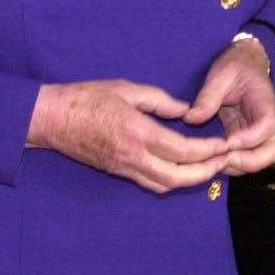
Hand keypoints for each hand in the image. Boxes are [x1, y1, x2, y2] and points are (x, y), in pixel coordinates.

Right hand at [28, 79, 231, 193]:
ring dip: (189, 180)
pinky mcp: (117, 171)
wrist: (51, 119)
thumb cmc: (87, 97)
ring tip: (209, 167)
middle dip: (205, 172)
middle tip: (223, 162)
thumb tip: (185, 110)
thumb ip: (160, 100)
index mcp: (137, 133)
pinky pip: (150, 182)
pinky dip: (171, 180)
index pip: (181, 151)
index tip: (223, 145)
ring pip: (164, 185)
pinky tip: (182, 169)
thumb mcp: (127, 89)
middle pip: (177, 177)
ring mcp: (124, 167)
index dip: (207, 151)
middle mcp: (133, 156)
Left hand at [185, 37, 274, 175]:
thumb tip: (191, 118)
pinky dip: (234, 164)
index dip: (250, 139)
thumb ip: (208, 96)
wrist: (244, 62)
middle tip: (224, 160)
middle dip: (250, 161)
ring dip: (241, 166)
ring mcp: (257, 132)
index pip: (267, 126)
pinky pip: (247, 157)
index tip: (228, 142)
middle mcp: (266, 121)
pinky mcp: (245, 137)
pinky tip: (214, 160)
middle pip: (272, 151)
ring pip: (261, 158)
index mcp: (264, 102)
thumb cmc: (235, 65)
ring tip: (215, 162)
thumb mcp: (220, 75)